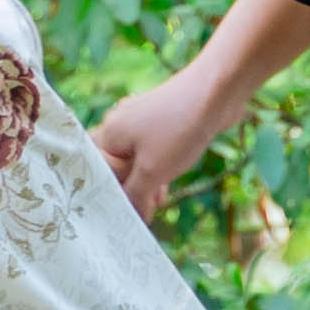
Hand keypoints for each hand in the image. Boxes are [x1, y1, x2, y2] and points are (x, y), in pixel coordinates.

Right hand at [94, 74, 209, 220]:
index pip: (93, 169)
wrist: (217, 92)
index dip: (103, 193)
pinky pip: (151, 151)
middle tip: (135, 213)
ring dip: (143, 183)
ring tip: (153, 206)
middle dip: (125, 190)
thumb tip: (129, 216)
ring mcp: (141, 121)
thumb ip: (135, 196)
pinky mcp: (163, 121)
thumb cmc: (179, 129)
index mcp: (109, 133)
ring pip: (134, 160)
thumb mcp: (153, 172)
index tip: (117, 215)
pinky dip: (155, 170)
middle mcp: (120, 124)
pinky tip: (164, 188)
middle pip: (112, 165)